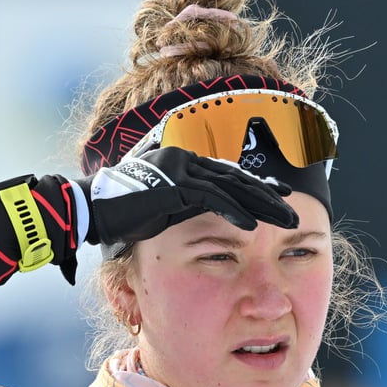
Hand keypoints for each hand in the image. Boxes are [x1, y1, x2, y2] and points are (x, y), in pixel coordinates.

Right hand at [77, 146, 297, 246]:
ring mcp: (180, 169)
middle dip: (269, 198)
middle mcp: (186, 160)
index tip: (283, 197)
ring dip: (262, 206)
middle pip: (237, 179)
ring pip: (232, 187)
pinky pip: (212, 199)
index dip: (259, 186)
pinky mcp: (173, 185)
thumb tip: (207, 215)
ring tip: (287, 221)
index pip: (229, 174)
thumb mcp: (162, 207)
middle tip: (296, 214)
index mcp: (185, 162)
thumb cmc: (123, 214)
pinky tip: (253, 226)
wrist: (90, 211)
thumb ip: (185, 204)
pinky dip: (234, 212)